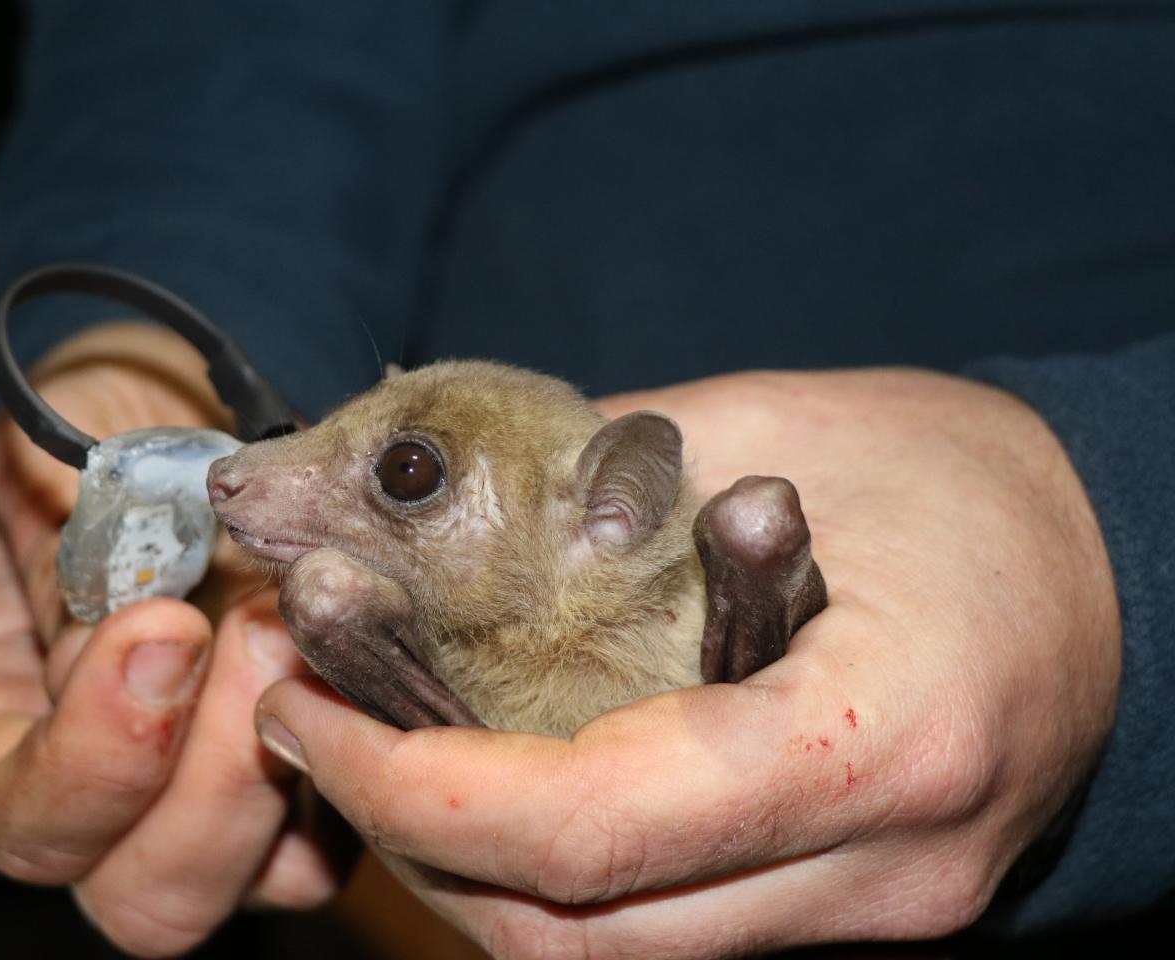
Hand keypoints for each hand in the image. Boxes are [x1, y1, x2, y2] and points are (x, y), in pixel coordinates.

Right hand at [0, 323, 341, 956]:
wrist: (193, 421)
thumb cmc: (96, 436)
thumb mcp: (46, 453)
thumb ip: (56, 521)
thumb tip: (128, 575)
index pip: (23, 821)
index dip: (93, 757)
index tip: (162, 628)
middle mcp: (113, 796)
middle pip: (152, 896)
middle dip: (218, 777)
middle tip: (260, 628)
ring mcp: (226, 800)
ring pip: (270, 876)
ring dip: (307, 753)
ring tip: (316, 620)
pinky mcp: (323, 774)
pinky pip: (363, 812)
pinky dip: (374, 738)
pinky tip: (372, 641)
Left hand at [253, 368, 1120, 957]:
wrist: (1122, 570)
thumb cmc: (971, 481)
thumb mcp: (780, 430)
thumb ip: (601, 481)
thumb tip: (429, 510)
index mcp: (874, 738)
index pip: (592, 833)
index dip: (417, 790)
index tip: (314, 711)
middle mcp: (879, 871)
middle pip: (580, 940)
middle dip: (413, 845)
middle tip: (318, 727)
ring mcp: (870, 916)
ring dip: (468, 872)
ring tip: (380, 751)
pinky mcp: (848, 914)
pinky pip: (659, 934)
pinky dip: (549, 878)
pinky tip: (492, 783)